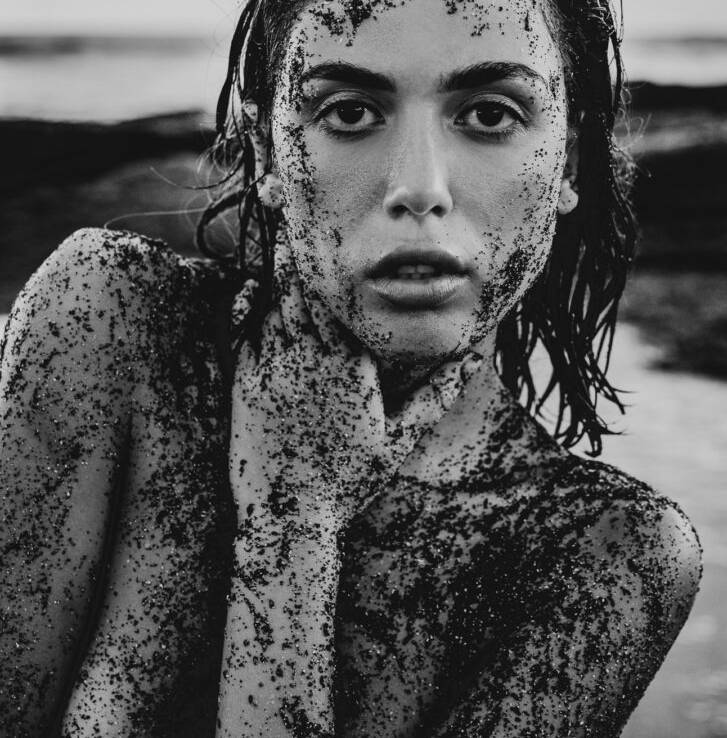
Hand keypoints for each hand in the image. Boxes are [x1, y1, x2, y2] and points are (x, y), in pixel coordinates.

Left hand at [229, 223, 482, 533]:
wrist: (288, 518)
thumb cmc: (348, 482)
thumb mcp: (398, 441)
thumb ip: (435, 397)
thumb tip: (471, 363)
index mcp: (348, 368)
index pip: (341, 301)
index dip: (333, 265)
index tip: (330, 233)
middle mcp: (307, 361)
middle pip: (302, 294)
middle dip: (301, 257)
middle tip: (297, 219)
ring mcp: (271, 371)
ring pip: (273, 310)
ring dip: (278, 279)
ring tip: (280, 246)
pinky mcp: (245, 387)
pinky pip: (245, 336)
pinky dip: (248, 310)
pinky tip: (249, 292)